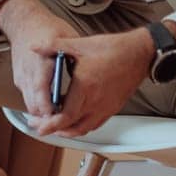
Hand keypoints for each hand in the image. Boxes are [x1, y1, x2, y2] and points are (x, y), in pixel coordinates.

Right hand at [0, 0, 74, 124]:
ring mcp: (21, 77)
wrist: (24, 21)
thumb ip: (75, 56)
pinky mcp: (19, 79)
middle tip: (63, 123)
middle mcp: (28, 72)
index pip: (41, 93)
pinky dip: (37, 104)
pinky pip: (27, 97)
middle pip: (34, 105)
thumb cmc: (45, 27)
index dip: (50, 109)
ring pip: (29, 105)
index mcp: (41, 62)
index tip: (61, 116)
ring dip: (42, 113)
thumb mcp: (66, 37)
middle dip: (47, 118)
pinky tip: (50, 104)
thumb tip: (89, 70)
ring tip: (58, 117)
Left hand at [27, 28, 151, 139]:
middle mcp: (96, 101)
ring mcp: (106, 107)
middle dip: (55, 130)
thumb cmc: (114, 48)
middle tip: (42, 127)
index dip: (51, 125)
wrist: (140, 53)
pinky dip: (82, 126)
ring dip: (69, 131)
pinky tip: (76, 118)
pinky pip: (95, 124)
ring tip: (57, 126)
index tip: (40, 128)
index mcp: (85, 87)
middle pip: (72, 127)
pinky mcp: (113, 108)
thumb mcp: (80, 44)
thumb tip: (35, 47)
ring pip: (84, 129)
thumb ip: (55, 46)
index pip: (66, 116)